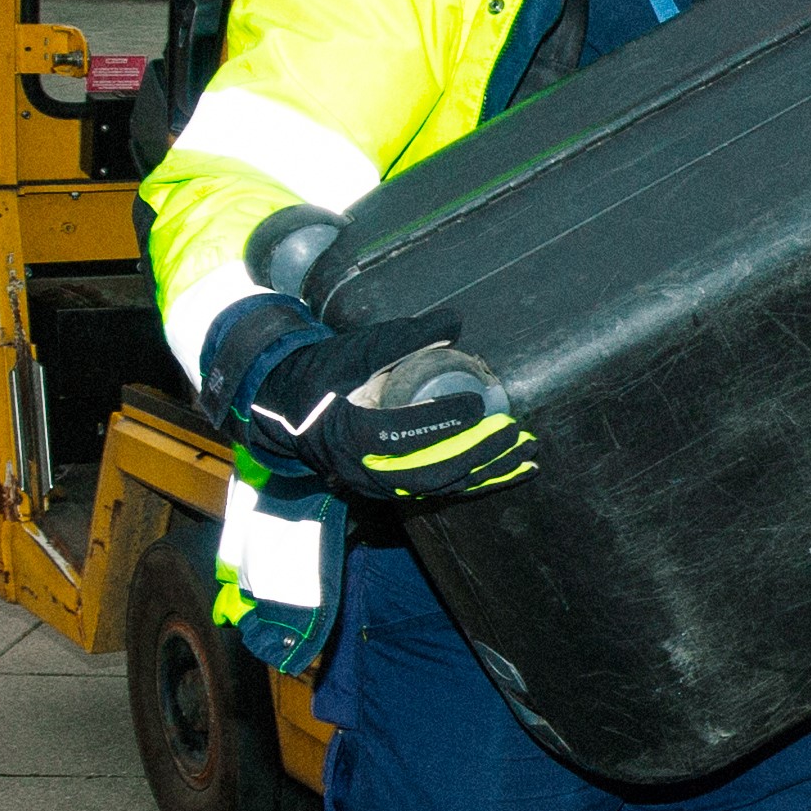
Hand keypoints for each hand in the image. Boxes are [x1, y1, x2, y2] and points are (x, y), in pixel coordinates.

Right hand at [220, 305, 540, 504]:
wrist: (286, 408)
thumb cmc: (323, 374)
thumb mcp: (357, 349)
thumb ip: (405, 337)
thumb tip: (454, 321)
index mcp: (351, 432)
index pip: (403, 434)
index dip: (443, 421)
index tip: (478, 405)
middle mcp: (364, 469)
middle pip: (430, 472)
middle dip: (478, 455)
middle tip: (516, 435)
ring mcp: (375, 485)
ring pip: (436, 488)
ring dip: (484, 475)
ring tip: (525, 459)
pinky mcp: (385, 489)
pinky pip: (433, 490)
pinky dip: (469, 482)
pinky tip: (501, 473)